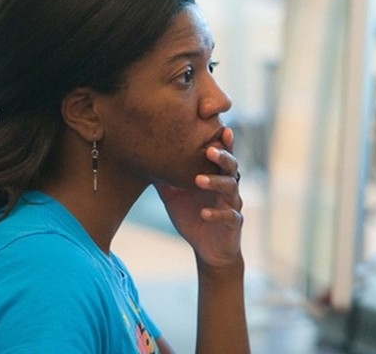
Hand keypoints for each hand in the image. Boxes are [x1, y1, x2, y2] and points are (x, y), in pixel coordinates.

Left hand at [155, 127, 242, 268]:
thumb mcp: (174, 196)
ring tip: (198, 180)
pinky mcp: (233, 223)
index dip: (223, 141)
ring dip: (215, 182)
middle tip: (208, 150)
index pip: (221, 154)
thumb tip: (142, 159)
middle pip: (231, 166)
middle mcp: (228, 186)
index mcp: (216, 175)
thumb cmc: (192, 216)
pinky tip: (203, 213)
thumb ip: (164, 178)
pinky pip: (229, 216)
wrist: (208, 249)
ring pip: (230, 188)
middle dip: (222, 156)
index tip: (218, 126)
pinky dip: (217, 214)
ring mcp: (232, 204)